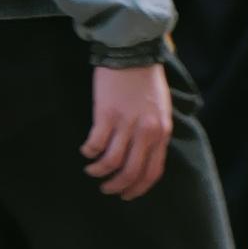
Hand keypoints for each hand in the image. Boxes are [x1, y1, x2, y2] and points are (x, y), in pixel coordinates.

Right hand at [83, 63, 170, 202]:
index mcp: (162, 132)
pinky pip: (96, 144)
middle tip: (106, 188)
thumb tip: (145, 155)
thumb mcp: (161, 110)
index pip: (153, 171)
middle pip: (131, 172)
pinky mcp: (106, 115)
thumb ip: (155, 133)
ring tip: (92, 170)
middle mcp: (146, 132)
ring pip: (111, 162)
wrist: (133, 53)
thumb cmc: (147, 81)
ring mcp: (126, 124)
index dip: (138, 188)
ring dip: (99, 171)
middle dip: (116, 186)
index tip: (127, 195)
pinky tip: (86, 151)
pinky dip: (89, 152)